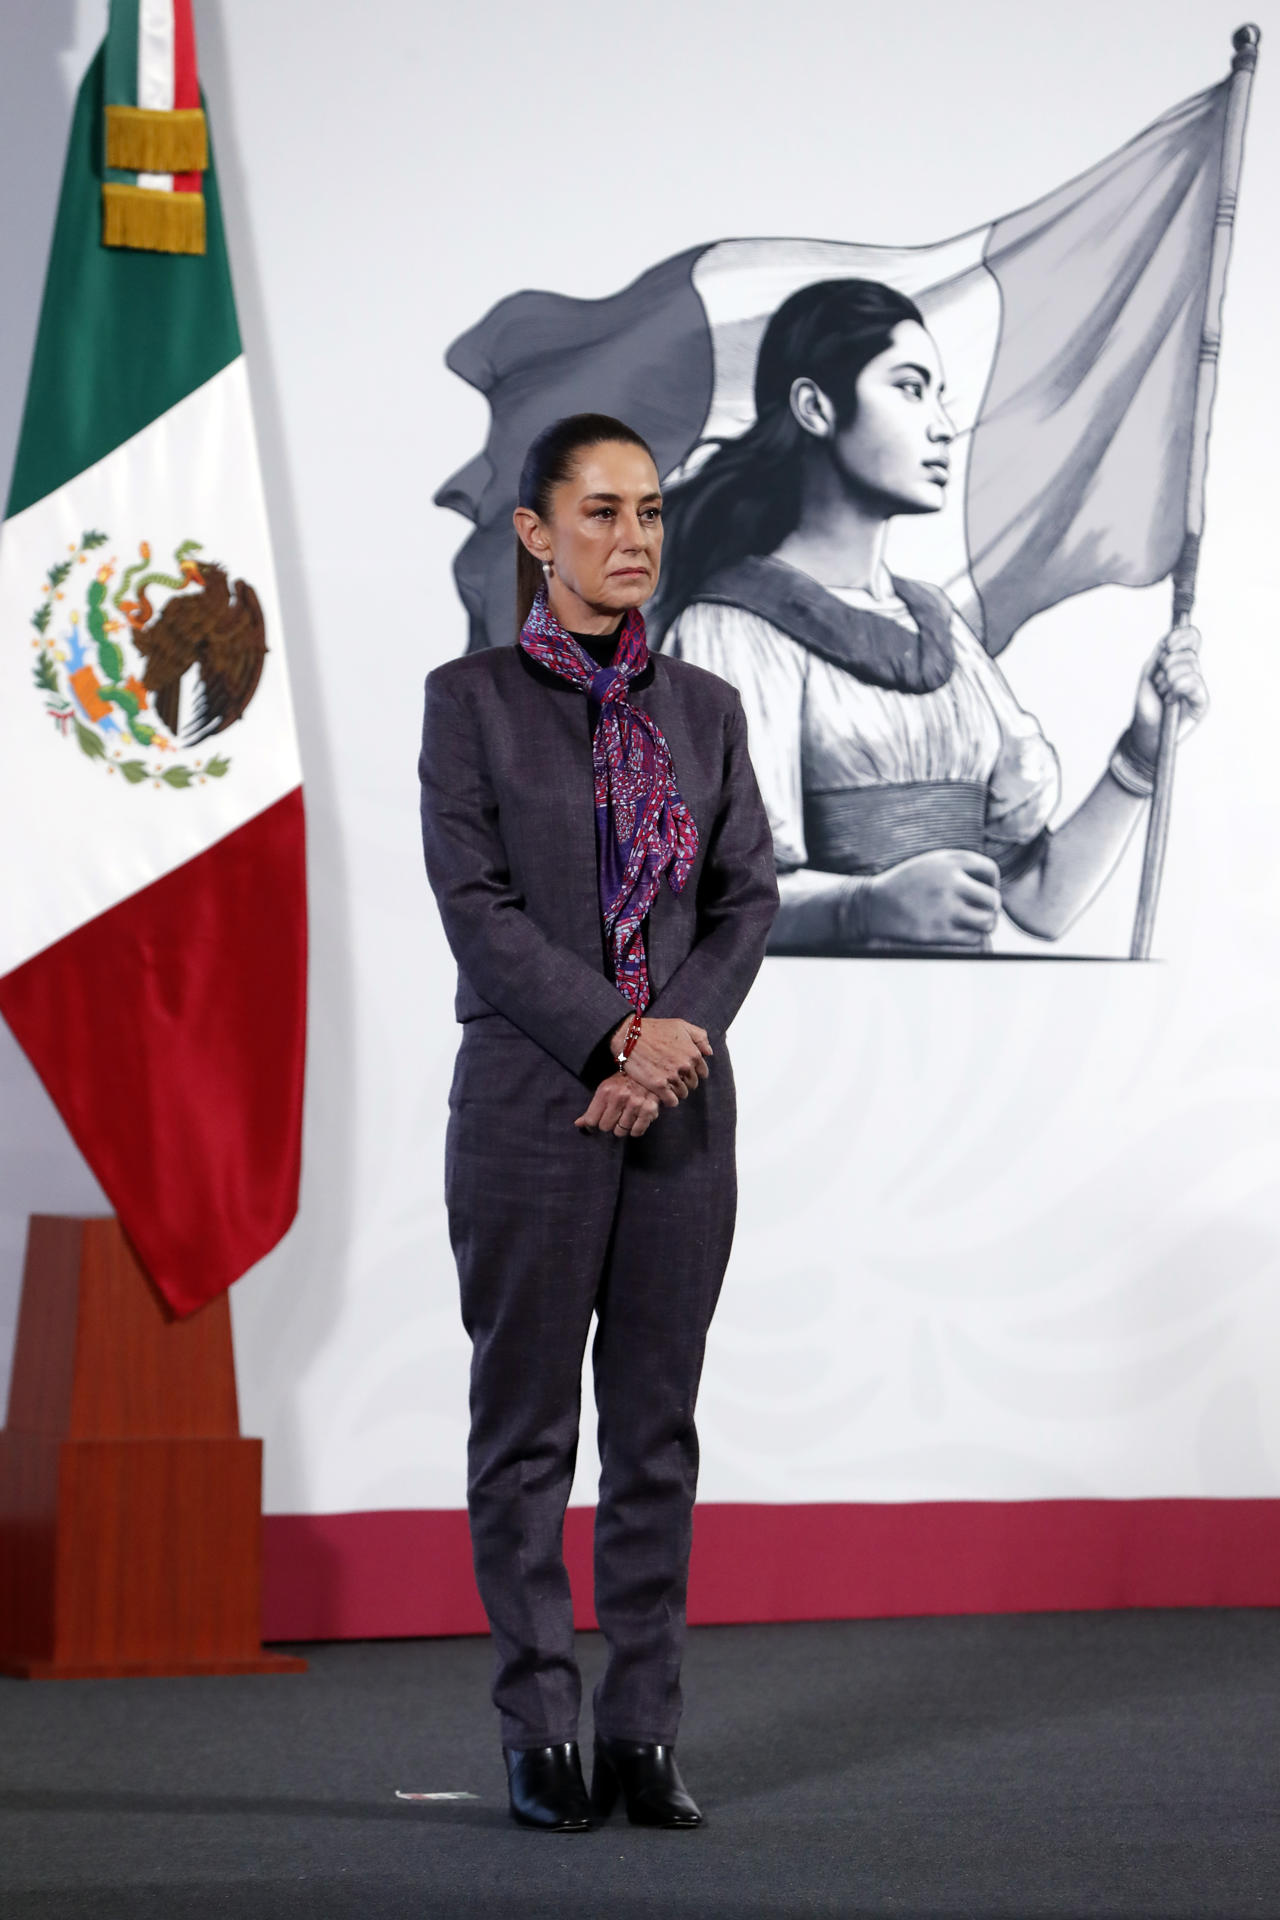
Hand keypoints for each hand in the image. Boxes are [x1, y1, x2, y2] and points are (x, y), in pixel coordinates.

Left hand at [575, 1072, 661, 1137]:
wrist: (648, 1072)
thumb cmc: (624, 1082)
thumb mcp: (605, 1089)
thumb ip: (592, 1109)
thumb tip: (578, 1124)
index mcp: (606, 1091)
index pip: (591, 1120)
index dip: (593, 1123)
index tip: (597, 1121)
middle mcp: (620, 1097)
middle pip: (605, 1127)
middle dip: (609, 1124)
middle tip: (615, 1116)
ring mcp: (635, 1103)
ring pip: (620, 1131)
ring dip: (622, 1127)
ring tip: (626, 1116)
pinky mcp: (649, 1110)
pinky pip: (636, 1132)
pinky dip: (635, 1129)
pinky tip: (635, 1120)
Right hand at [608, 1015, 711, 1104]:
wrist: (630, 1036)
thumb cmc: (655, 1029)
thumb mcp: (681, 1025)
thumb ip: (700, 1037)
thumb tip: (709, 1052)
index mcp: (693, 1053)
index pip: (702, 1072)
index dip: (693, 1072)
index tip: (683, 1071)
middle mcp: (685, 1066)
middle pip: (692, 1083)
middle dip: (685, 1081)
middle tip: (673, 1077)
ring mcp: (672, 1076)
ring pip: (682, 1093)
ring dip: (676, 1090)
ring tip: (666, 1084)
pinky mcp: (658, 1085)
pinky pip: (671, 1101)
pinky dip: (669, 1100)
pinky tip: (664, 1095)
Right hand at [863, 849, 1000, 945]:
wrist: (874, 905)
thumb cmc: (908, 883)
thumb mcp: (933, 863)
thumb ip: (962, 866)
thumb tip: (994, 885)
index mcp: (950, 862)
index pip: (990, 871)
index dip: (991, 882)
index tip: (979, 890)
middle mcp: (950, 883)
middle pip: (993, 899)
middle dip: (990, 907)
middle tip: (979, 910)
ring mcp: (945, 908)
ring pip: (987, 921)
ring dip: (984, 924)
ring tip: (974, 923)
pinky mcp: (938, 932)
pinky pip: (973, 938)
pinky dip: (971, 936)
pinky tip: (959, 932)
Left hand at [1129, 624, 1208, 764]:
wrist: (1146, 731)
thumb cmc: (1147, 705)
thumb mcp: (1149, 673)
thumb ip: (1160, 653)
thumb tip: (1170, 636)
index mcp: (1180, 662)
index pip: (1192, 639)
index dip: (1181, 636)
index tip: (1167, 645)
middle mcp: (1192, 672)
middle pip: (1189, 652)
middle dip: (1167, 665)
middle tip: (1159, 682)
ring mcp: (1198, 686)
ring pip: (1190, 665)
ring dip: (1169, 679)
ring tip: (1163, 693)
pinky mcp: (1202, 701)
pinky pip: (1193, 682)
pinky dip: (1177, 687)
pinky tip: (1170, 700)